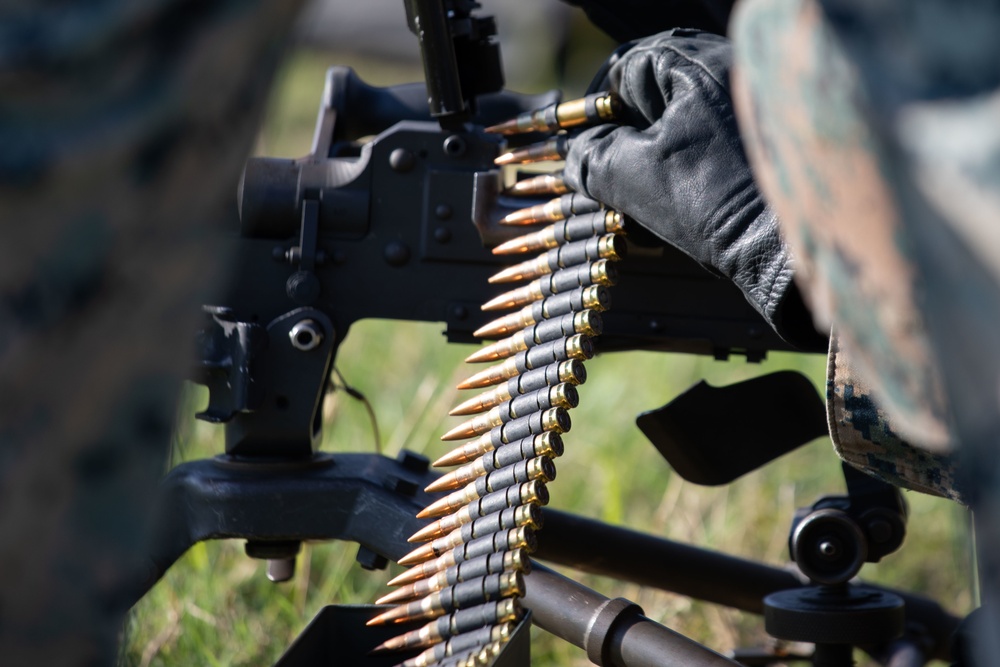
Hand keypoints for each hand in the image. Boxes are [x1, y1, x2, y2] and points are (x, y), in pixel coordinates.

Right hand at [564, 29, 823, 348]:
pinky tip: (676, 203)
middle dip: (626, 136)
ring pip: (682, 122)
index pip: (625, 67)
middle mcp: (730, 72)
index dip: (595, 108)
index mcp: (696, 65)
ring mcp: (750, 108)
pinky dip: (685, 169)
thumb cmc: (714, 202)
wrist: (787, 248)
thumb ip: (592, 157)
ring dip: (654, 157)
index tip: (580, 144)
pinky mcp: (762, 145)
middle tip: (607, 173)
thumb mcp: (634, 178)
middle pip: (656, 94)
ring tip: (639, 197)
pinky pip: (710, 144)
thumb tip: (574, 155)